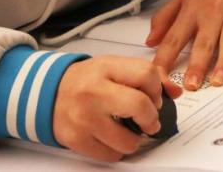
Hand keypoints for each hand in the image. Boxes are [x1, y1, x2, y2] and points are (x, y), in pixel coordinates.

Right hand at [53, 55, 180, 160]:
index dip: (157, 89)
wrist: (47, 93)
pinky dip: (117, 149)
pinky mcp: (76, 140)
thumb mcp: (115, 67)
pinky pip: (111, 155)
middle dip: (152, 117)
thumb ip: (147, 75)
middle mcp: (93, 92)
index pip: (146, 75)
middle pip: (139, 106)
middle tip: (150, 120)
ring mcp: (84, 118)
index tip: (154, 97)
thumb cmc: (86, 80)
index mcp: (106, 68)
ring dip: (135, 139)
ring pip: (128, 140)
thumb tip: (175, 92)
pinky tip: (111, 137)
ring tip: (128, 129)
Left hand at [147, 0, 222, 89]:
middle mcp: (212, 11)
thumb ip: (164, 19)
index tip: (159, 78)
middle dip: (197, 64)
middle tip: (192, 85)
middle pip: (203, 41)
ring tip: (218, 80)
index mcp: (191, 11)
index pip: (174, 38)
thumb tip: (149, 42)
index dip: (165, 58)